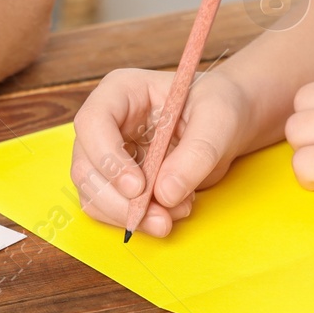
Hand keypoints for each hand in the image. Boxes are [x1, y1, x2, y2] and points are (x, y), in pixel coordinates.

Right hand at [70, 67, 257, 237]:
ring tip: (175, 214)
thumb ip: (195, 154)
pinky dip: (138, 220)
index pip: (92, 122)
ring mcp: (107, 155)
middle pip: (85, 167)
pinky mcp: (116, 182)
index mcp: (121, 92)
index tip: (139, 187)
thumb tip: (165, 194)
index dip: (107, 157)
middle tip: (160, 218)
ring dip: (130, 216)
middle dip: (118, 201)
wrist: (227, 125)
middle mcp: (105, 124)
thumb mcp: (218, 120)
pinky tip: (170, 213)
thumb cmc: (221, 107)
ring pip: (93, 195)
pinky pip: (110, 210)